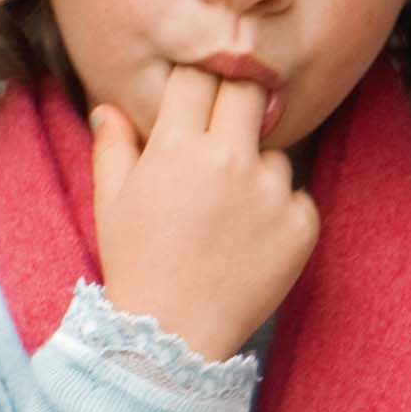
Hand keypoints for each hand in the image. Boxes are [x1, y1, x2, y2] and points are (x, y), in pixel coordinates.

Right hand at [90, 64, 318, 361]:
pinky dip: (279, 211)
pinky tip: (249, 240)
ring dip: (256, 168)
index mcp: (177, 146)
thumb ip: (114, 146)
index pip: (198, 77)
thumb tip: (107, 107)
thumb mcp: (111, 202)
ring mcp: (271, 191)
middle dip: (235, 104)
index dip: (196, 84)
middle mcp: (229, 159)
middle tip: (222, 135)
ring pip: (274, 151)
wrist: (174, 334)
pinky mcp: (303, 223)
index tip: (196, 98)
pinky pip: (296, 196)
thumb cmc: (136, 264)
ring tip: (225, 214)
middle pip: (247, 94)